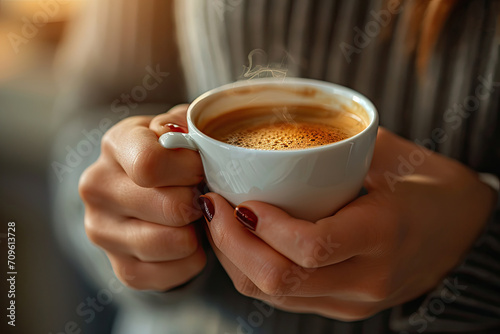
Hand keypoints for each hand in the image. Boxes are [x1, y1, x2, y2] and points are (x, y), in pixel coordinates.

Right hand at [79, 105, 206, 290]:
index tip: (200, 169)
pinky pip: (173, 273)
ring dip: (197, 231)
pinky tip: (189, 239)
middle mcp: (98, 187)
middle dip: (198, 201)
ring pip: (174, 243)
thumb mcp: (181, 126)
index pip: (151, 164)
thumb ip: (189, 126)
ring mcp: (103, 231)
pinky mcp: (120, 267)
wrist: (150, 186)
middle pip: (170, 207)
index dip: (190, 168)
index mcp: (116, 144)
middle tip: (200, 195)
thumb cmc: (173, 153)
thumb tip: (187, 140)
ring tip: (194, 216)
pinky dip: (193, 259)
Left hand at [202, 127, 496, 320]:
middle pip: (281, 279)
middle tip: (213, 206)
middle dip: (232, 244)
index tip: (240, 198)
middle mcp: (367, 276)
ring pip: (273, 295)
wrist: (461, 233)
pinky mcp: (341, 307)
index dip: (264, 226)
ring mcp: (353, 299)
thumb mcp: (392, 155)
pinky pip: (283, 299)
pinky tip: (241, 243)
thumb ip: (341, 141)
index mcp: (384, 231)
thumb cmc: (425, 184)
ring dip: (234, 259)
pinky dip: (251, 272)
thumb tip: (280, 119)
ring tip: (218, 221)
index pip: (312, 246)